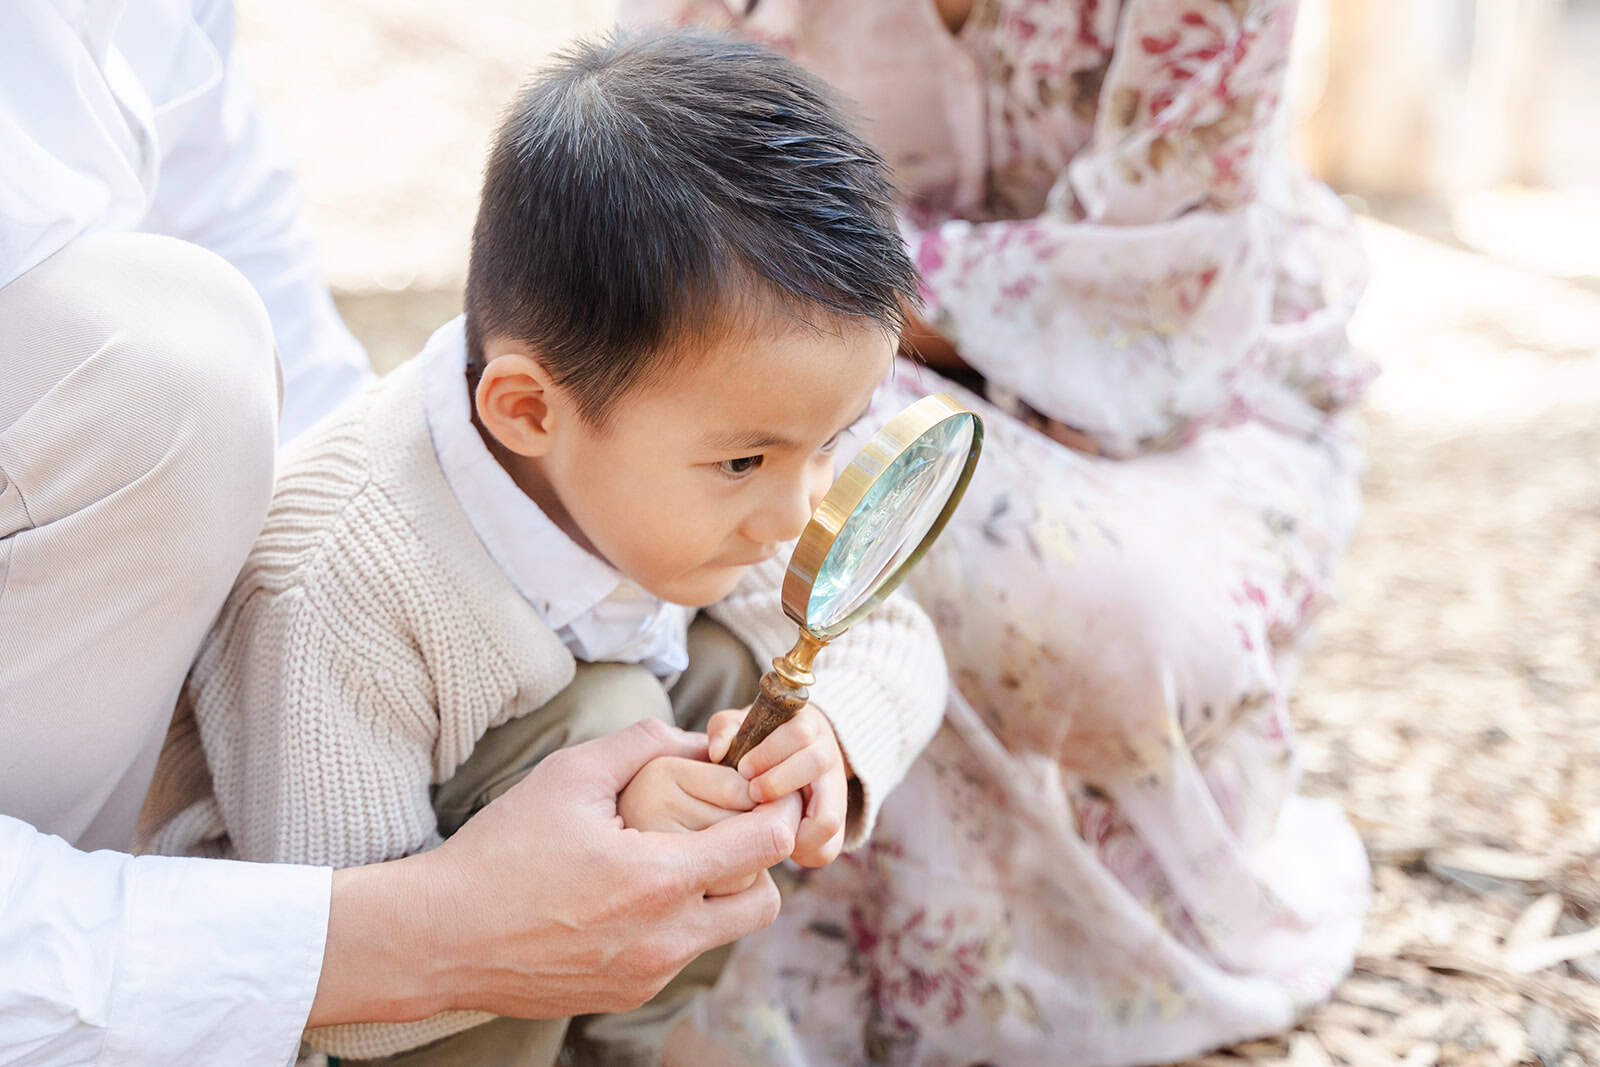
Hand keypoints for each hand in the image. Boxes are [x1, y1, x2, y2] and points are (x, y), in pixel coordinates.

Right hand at [309, 719, 796, 1025]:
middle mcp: (664, 939)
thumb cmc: (500, 852)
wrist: (440, 937)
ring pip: (724, 932)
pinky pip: (682, 955)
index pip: (766, 846)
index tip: (764, 789)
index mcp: (657, 881)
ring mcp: (649, 975)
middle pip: (764, 902)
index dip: (778, 809)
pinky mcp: (628, 995)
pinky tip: (635, 893)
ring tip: (676, 856)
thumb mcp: (570, 775)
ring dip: (719, 892)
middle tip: (724, 826)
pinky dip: (678, 921)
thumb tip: (699, 738)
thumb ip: (644, 743)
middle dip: (758, 860)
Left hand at [708, 704, 847, 867]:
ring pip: (830, 817)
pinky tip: (776, 845)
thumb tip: (717, 752)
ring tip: (764, 825)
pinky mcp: (835, 825)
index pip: (799, 733)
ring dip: (793, 826)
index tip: (743, 769)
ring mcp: (836, 793)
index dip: (769, 753)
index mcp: (808, 727)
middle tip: (752, 793)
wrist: (797, 756)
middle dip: (778, 781)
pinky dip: (803, 853)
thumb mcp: (742, 729)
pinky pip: (828, 849)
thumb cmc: (760, 743)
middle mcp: (829, 757)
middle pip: (817, 765)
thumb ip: (726, 730)